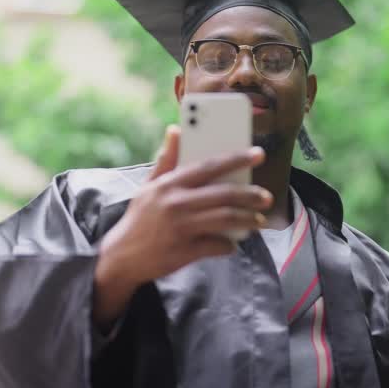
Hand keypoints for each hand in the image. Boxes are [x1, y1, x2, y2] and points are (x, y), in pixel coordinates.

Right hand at [92, 126, 270, 324]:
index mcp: (169, 184)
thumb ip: (166, 159)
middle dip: (250, 194)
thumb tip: (176, 130)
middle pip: (223, 194)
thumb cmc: (140, 218)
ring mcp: (181, 228)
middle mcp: (176, 203)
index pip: (208, 166)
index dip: (236, 158)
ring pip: (225, 219)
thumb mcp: (149, 186)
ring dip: (247, 219)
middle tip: (266, 197)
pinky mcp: (185, 251)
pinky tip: (233, 243)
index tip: (258, 153)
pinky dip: (229, 245)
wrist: (122, 257)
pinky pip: (217, 245)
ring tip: (258, 220)